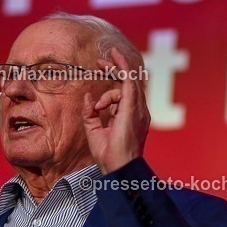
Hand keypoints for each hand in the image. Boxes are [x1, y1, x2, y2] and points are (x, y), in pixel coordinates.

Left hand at [82, 48, 149, 174]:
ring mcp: (138, 109)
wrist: (118, 167)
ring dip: (115, 70)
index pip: (125, 93)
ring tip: (100, 65)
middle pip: (129, 84)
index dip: (114, 81)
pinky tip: (115, 59)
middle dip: (115, 69)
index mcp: (130, 117)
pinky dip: (123, 69)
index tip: (101, 71)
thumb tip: (88, 97)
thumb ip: (90, 114)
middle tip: (100, 62)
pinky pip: (130, 82)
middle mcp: (138, 112)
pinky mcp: (133, 107)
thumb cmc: (109, 156)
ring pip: (128, 81)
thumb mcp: (94, 131)